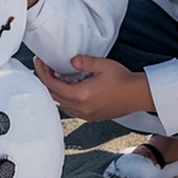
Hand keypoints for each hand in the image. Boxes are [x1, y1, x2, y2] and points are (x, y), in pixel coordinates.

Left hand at [33, 55, 154, 120]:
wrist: (138, 95)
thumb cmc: (123, 80)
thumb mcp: (103, 65)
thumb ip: (84, 62)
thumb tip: (71, 61)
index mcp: (81, 95)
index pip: (52, 84)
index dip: (42, 72)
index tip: (39, 61)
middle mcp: (80, 107)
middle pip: (53, 94)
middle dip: (45, 79)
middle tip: (43, 65)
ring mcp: (85, 114)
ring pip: (60, 103)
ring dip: (54, 89)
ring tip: (53, 75)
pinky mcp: (90, 117)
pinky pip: (69, 108)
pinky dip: (63, 97)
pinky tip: (67, 87)